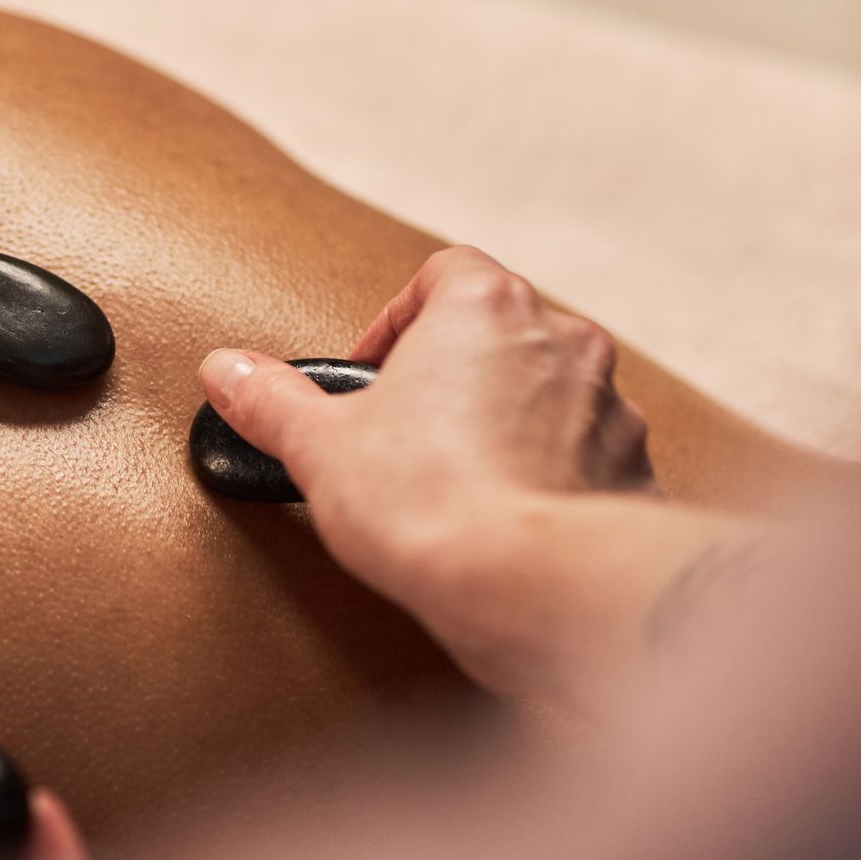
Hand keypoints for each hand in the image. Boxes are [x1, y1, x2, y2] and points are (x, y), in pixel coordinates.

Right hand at [199, 246, 656, 694]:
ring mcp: (608, 405)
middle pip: (500, 331)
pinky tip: (513, 520)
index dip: (399, 317)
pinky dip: (555, 479)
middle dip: (455, 375)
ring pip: (552, 394)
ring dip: (511, 423)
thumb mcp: (319, 447)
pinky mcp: (634, 470)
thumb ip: (270, 400)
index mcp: (484, 307)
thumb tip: (227, 372)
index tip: (372, 372)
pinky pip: (590, 460)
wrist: (527, 586)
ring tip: (461, 480)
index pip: (443, 273)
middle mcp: (561, 340)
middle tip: (408, 430)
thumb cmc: (430, 503)